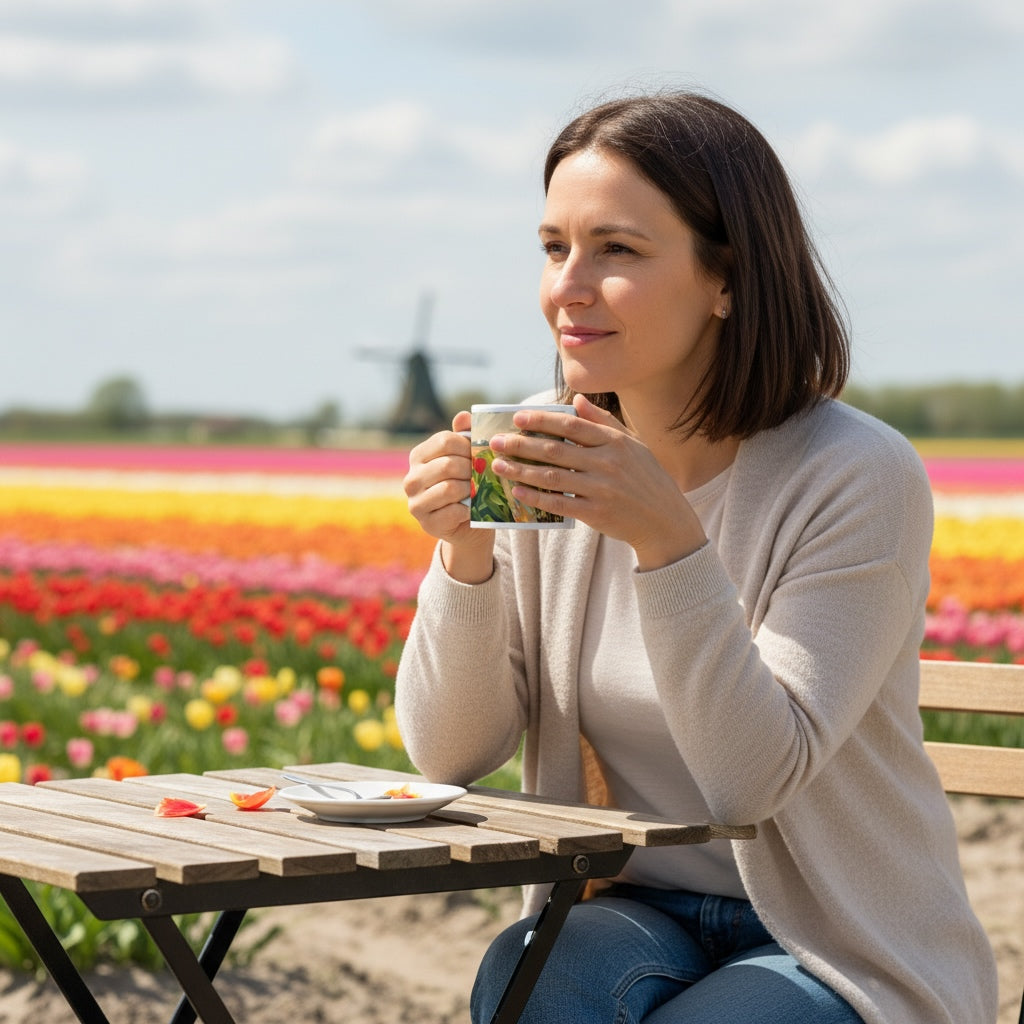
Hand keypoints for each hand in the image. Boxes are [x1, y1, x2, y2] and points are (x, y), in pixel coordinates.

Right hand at [403, 411, 494, 582]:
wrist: (467, 523)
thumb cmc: (467, 484)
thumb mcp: (467, 458)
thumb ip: (465, 436)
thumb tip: (463, 416)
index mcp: (419, 456)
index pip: (445, 441)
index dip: (468, 446)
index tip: (480, 455)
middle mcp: (411, 478)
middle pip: (448, 464)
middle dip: (471, 469)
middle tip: (483, 475)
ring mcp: (415, 502)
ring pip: (449, 488)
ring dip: (470, 489)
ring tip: (477, 490)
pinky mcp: (426, 523)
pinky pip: (453, 511)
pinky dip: (468, 509)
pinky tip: (472, 508)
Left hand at [490, 395, 706, 569]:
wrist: (664, 520)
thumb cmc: (647, 479)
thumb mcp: (633, 445)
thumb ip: (604, 422)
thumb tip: (578, 400)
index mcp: (615, 442)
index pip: (571, 425)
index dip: (542, 420)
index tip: (518, 418)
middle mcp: (608, 463)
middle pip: (555, 450)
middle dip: (522, 444)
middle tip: (497, 442)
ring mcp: (601, 489)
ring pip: (552, 476)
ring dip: (521, 470)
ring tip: (499, 465)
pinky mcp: (596, 513)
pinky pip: (559, 503)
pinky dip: (536, 496)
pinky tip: (518, 490)